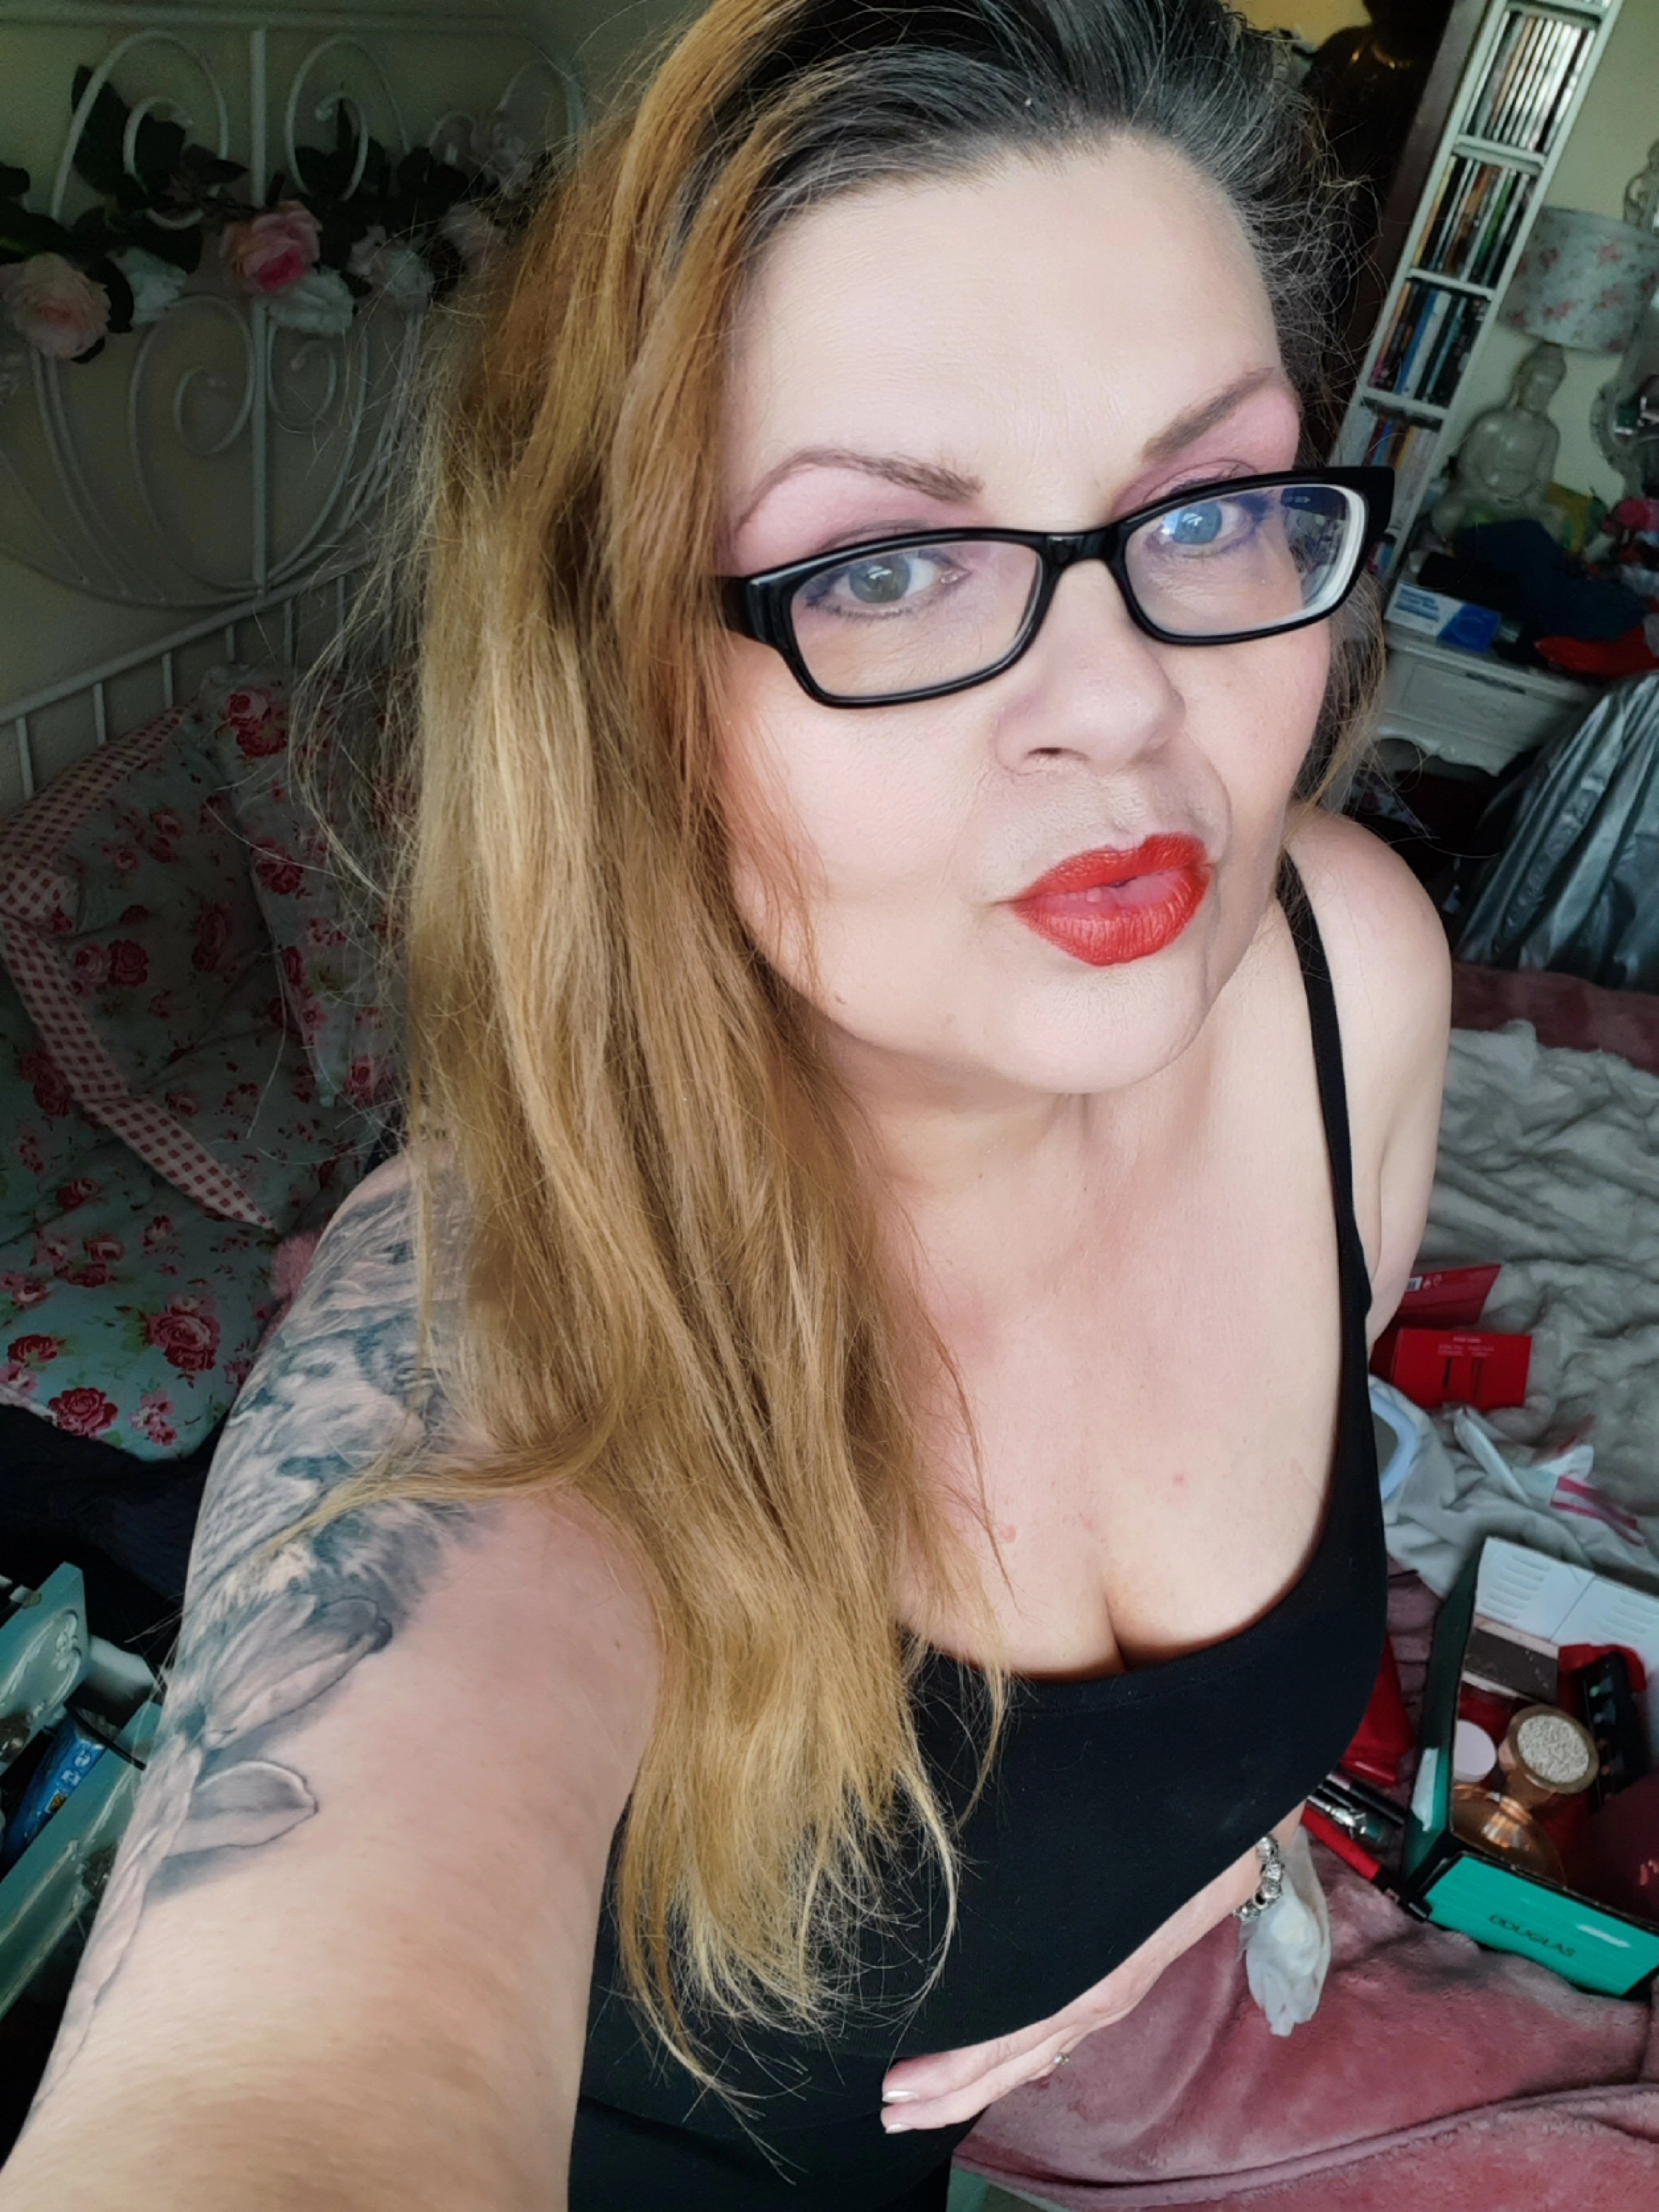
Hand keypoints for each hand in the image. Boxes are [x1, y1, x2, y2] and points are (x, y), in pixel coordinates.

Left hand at [879, 1806, 1302, 2133]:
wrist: (1231, 1825)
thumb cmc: (1160, 1823)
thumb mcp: (1108, 1846)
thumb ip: (1051, 1870)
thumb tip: (991, 1878)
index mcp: (1095, 1972)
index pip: (1013, 2037)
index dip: (957, 2069)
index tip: (898, 2087)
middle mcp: (1100, 1993)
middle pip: (1018, 2062)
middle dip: (953, 2095)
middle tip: (888, 2113)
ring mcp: (1110, 1995)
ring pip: (1035, 2056)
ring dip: (976, 2083)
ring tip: (920, 2103)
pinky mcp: (1116, 1986)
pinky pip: (1058, 2037)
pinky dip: (1016, 2060)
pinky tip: (990, 2070)